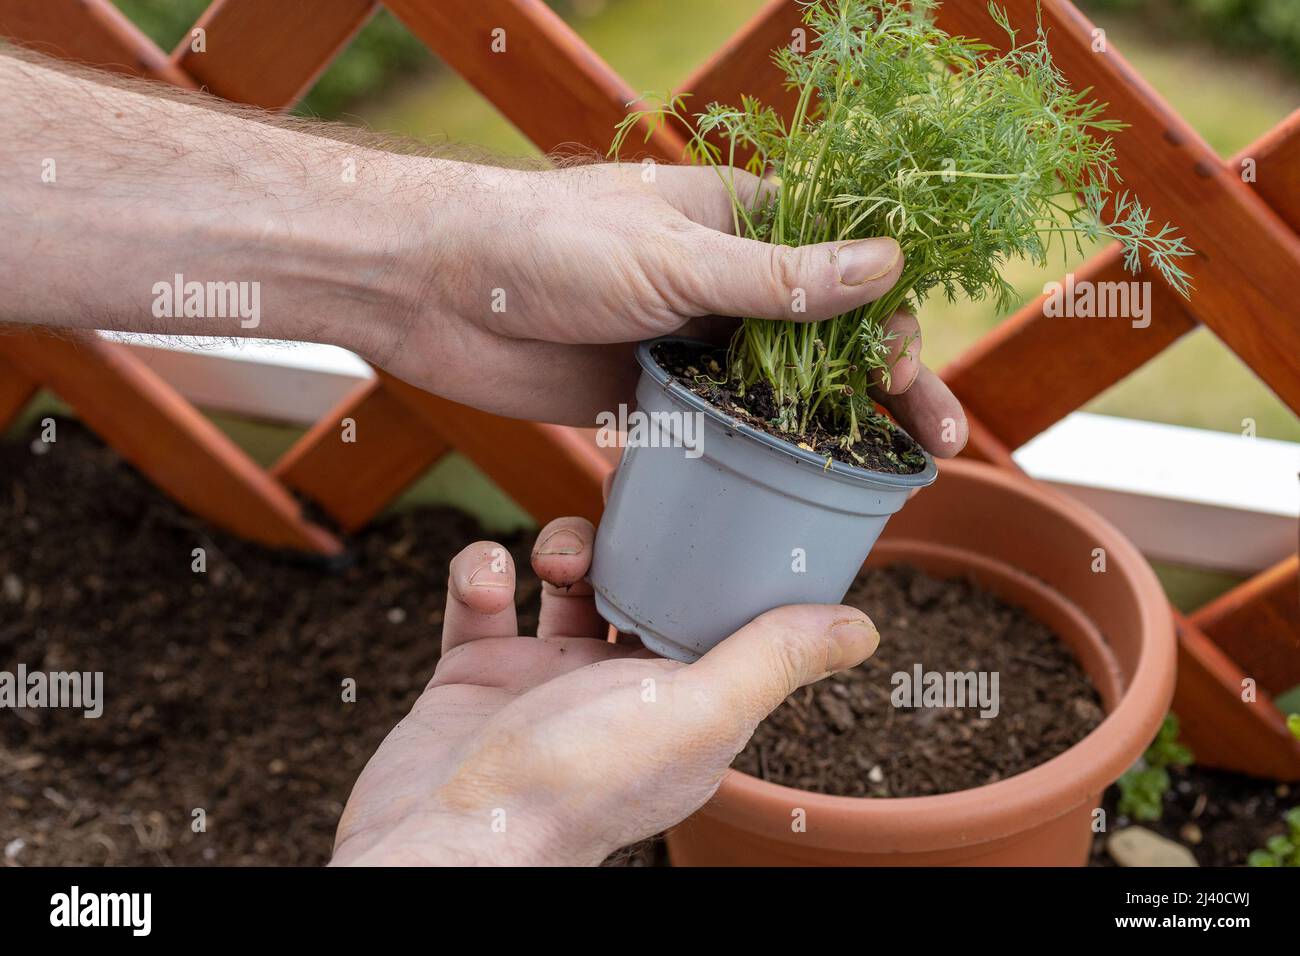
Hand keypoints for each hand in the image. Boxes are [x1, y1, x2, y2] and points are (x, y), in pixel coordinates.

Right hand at [330, 515, 880, 865]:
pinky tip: (489, 583)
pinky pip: (484, 600)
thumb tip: (864, 628)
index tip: (713, 500)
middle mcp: (617, 689)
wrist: (446, 835)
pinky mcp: (478, 672)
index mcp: (683, 700)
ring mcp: (544, 679)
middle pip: (640, 583)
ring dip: (561, 546)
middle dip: (633, 537)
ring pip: (564, 582)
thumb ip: (771, 660)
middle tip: (626, 498)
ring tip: (557, 562)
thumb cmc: (578, 783)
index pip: (715, 612)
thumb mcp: (696, 712)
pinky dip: (482, 573)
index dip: (716, 556)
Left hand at [376, 162, 966, 454]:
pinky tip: (793, 489)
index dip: (889, 317)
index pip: (843, 266)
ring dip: (829, 427)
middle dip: (882, 386)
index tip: (912, 369)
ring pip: (778, 389)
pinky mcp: (648, 395)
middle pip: (824, 337)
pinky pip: (719, 427)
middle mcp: (722, 283)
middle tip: (934, 443)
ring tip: (882, 477)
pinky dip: (757, 454)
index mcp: (737, 223)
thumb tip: (887, 267)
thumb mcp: (671, 257)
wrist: (433, 288)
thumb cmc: (548, 243)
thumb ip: (776, 278)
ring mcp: (687, 343)